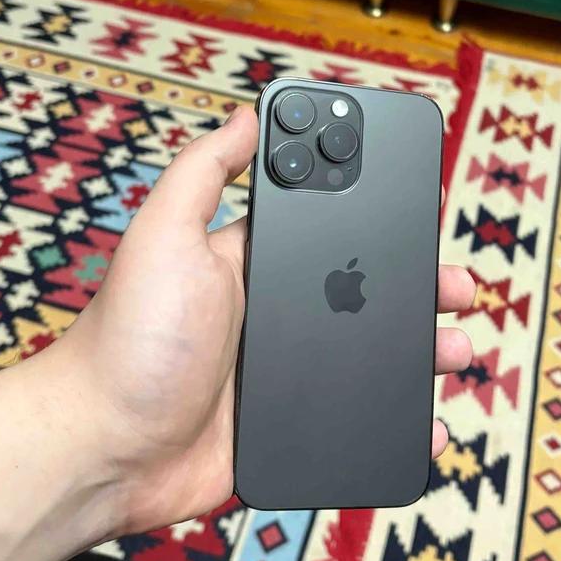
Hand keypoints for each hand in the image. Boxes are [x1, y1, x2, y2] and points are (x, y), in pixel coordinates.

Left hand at [51, 105, 475, 534]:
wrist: (103, 449)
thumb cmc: (127, 338)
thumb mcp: (163, 234)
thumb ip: (204, 171)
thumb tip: (248, 111)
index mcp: (252, 265)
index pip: (331, 232)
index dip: (379, 221)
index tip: (424, 208)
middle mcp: (274, 316)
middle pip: (366, 294)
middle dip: (418, 287)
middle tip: (457, 286)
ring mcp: (284, 377)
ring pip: (372, 359)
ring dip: (422, 352)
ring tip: (455, 349)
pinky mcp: (287, 431)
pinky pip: (356, 422)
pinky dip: (398, 422)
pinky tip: (428, 422)